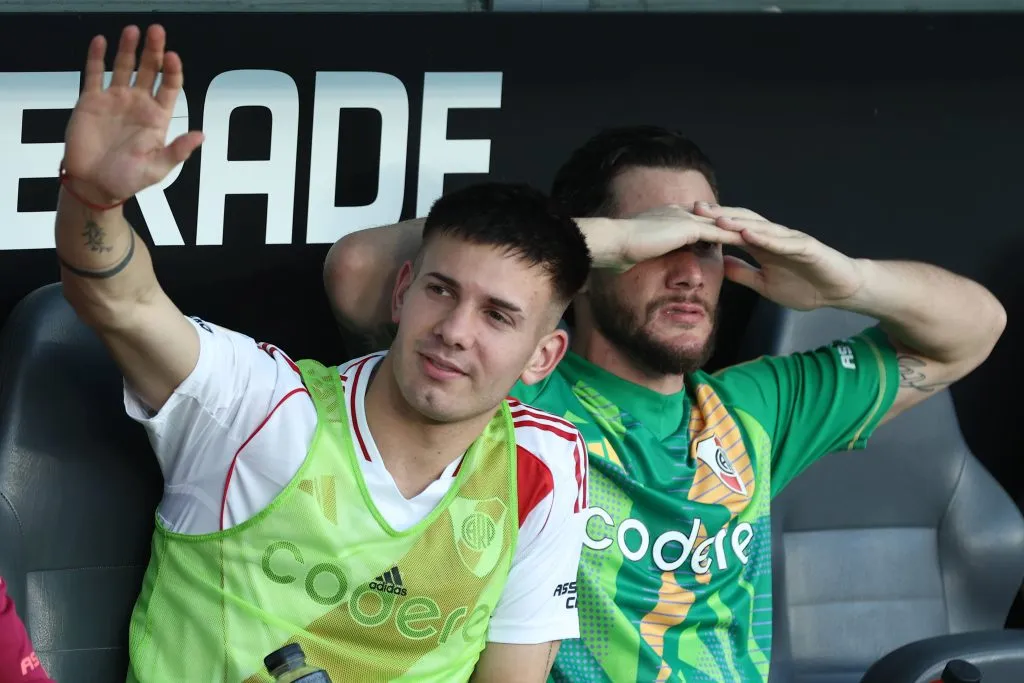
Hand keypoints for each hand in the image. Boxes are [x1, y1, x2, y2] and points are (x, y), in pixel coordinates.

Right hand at [63, 24, 203, 203]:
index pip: (170, 87)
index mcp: (157, 118)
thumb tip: (201, 136)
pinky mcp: (91, 101)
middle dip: (153, 51)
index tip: (173, 57)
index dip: (172, 71)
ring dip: (128, 48)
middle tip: (156, 31)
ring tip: (132, 30)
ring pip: (123, 67)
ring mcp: (114, 100)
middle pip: (148, 70)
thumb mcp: (158, 168)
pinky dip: (96, 57)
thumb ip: (178, 150)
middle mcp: (137, 104)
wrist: (93, 185)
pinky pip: (94, 74)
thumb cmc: (127, 179)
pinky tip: (100, 41)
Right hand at [591, 205, 745, 270]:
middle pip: (716, 217)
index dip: (715, 224)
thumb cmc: (617, 250)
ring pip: (721, 223)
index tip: (729, 230)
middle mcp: (680, 212)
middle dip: (735, 223)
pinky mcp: (689, 228)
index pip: (699, 219)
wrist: (612, 242)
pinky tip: (751, 243)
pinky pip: (719, 232)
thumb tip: (641, 261)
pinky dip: (735, 236)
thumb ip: (645, 252)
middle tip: (756, 231)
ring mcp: (685, 218)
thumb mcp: (635, 251)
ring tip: (761, 237)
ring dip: (742, 229)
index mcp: (669, 217)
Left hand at [692, 202, 864, 310]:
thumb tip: (719, 264)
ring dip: (738, 222)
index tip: (687, 222)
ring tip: (717, 218)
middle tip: (694, 209)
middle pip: (741, 222)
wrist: (839, 290)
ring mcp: (790, 240)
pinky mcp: (806, 247)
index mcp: (762, 246)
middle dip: (718, 215)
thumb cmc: (805, 285)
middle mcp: (773, 238)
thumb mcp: (764, 284)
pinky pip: (783, 241)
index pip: (731, 232)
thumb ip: (743, 273)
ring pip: (761, 227)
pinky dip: (766, 237)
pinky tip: (750, 234)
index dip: (710, 227)